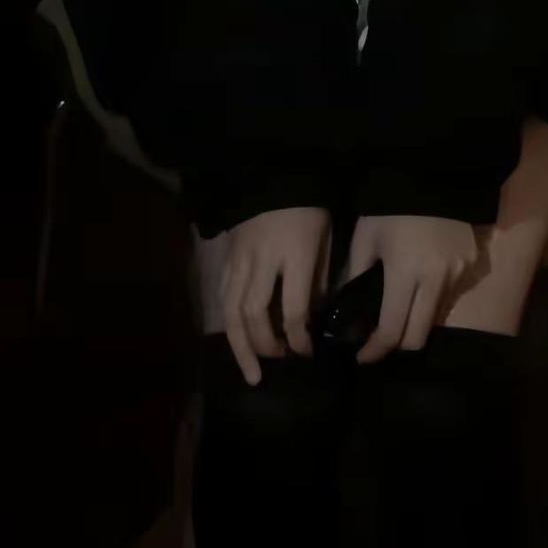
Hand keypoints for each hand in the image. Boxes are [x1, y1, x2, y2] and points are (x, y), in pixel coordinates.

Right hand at [198, 207, 332, 385]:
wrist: (273, 174)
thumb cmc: (308, 207)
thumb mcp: (324, 239)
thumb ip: (317, 278)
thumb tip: (311, 316)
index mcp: (294, 254)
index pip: (293, 309)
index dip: (299, 338)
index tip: (306, 352)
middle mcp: (262, 260)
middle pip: (255, 315)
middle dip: (266, 346)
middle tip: (280, 361)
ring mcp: (240, 259)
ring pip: (232, 311)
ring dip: (241, 346)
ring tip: (251, 372)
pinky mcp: (227, 257)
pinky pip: (223, 297)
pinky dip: (230, 323)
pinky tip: (237, 341)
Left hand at [343, 213, 484, 363]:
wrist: (435, 172)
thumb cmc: (392, 204)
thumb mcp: (366, 236)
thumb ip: (354, 273)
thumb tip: (341, 305)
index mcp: (405, 274)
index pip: (391, 330)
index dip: (374, 350)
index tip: (361, 356)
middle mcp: (435, 281)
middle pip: (418, 336)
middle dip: (397, 345)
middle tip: (381, 340)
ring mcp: (458, 273)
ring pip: (436, 318)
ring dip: (417, 322)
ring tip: (400, 311)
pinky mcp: (471, 264)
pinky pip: (451, 295)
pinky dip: (435, 300)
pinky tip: (422, 287)